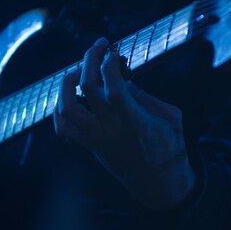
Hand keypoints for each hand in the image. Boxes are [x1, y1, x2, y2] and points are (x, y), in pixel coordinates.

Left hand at [53, 38, 194, 208]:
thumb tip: (121, 73)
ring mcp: (95, 139)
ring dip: (68, 83)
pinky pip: (63, 129)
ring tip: (79, 70)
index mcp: (134, 121)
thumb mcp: (169, 116)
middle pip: (87, 88)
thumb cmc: (170, 145)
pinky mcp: (89, 146)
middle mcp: (110, 129)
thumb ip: (143, 95)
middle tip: (100, 46)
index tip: (115, 51)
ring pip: (67, 108)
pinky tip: (70, 97)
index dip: (109, 64)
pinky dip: (60, 110)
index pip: (113, 87)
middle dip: (90, 59)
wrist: (160, 183)